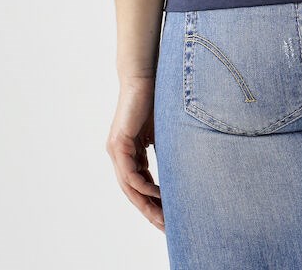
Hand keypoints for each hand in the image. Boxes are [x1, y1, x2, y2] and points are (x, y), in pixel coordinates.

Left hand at [106, 75, 163, 231]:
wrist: (145, 76)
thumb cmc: (157, 98)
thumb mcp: (164, 131)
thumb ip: (166, 149)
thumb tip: (184, 166)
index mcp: (131, 152)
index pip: (141, 184)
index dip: (154, 202)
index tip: (169, 216)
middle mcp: (121, 155)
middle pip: (133, 192)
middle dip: (150, 211)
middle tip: (165, 227)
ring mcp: (117, 150)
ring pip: (129, 187)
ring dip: (146, 204)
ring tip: (162, 216)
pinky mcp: (118, 143)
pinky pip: (129, 173)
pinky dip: (142, 185)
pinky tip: (155, 193)